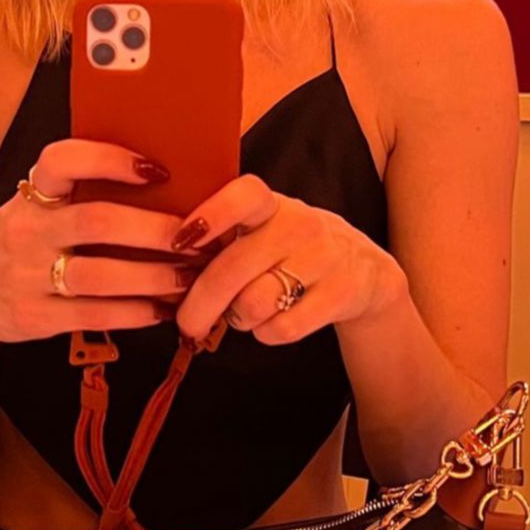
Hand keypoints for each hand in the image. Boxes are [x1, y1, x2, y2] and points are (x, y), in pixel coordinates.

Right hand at [0, 139, 191, 348]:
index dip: (110, 159)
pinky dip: (133, 313)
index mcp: (33, 193)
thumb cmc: (25, 238)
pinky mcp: (31, 316)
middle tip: (194, 236)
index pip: (63, 160)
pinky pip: (91, 314)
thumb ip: (81, 193)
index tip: (157, 169)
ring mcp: (25, 275)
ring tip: (189, 277)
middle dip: (153, 229)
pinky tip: (161, 310)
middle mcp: (26, 229)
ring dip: (151, 276)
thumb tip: (163, 182)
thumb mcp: (38, 206)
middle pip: (96, 221)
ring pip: (98, 274)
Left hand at [170, 175, 404, 343]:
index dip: (210, 215)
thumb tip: (164, 268)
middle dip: (199, 304)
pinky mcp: (340, 293)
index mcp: (271, 204)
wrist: (364, 270)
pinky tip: (271, 322)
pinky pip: (280, 328)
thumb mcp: (264, 227)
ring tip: (243, 312)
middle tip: (186, 323)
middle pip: (233, 268)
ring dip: (237, 319)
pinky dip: (266, 334)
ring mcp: (323, 258)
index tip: (180, 242)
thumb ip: (223, 236)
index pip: (243, 195)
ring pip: (252, 304)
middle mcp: (298, 224)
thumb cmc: (292, 248)